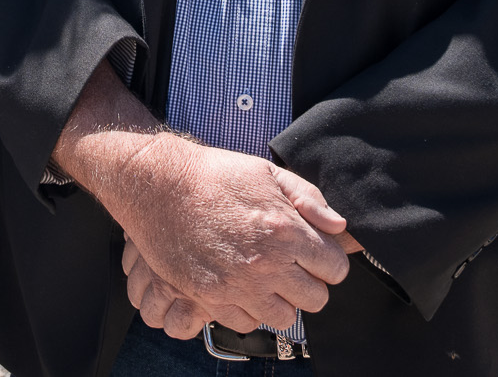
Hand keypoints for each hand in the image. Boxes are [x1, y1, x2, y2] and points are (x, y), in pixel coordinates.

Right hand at [105, 136, 350, 336]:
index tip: (314, 254)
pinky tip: (241, 286)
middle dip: (308, 283)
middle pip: (315, 299)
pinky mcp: (211, 299)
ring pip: (284, 317)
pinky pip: (247, 323)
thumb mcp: (267, 173)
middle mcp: (267, 264)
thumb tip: (338, 226)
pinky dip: (248, 309)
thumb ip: (309, 198)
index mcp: (286, 231)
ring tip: (266, 279)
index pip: (335, 269)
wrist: (159, 186)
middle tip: (290, 267)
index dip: (328, 260)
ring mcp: (238, 286)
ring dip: (280, 300)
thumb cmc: (213, 175)